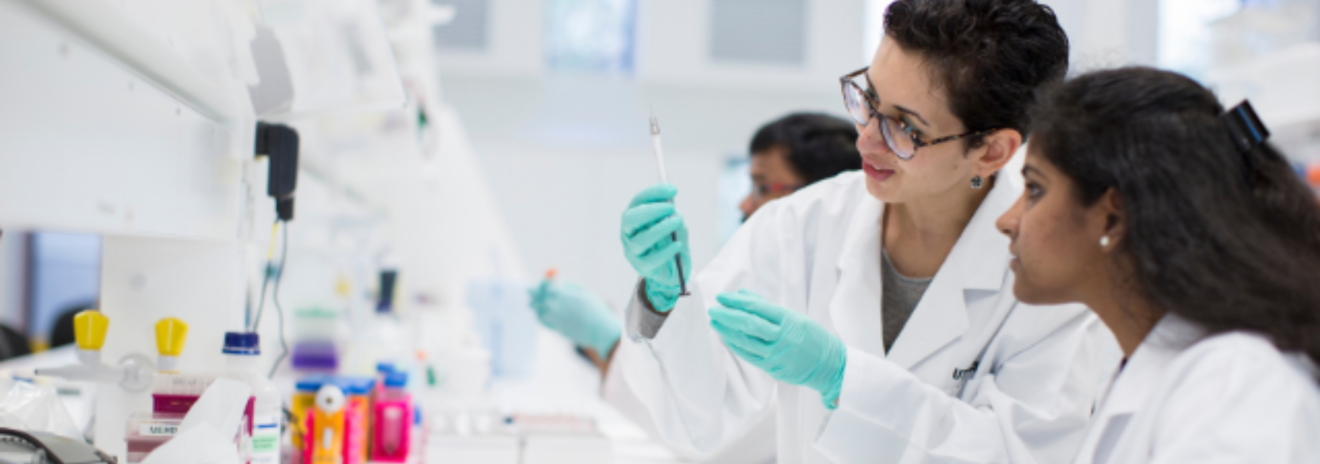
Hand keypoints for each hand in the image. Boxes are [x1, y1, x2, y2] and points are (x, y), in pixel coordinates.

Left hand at [528, 279, 620, 356]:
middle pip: (535, 296)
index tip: (541, 282)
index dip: (542, 283)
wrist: (597, 328)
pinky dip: (540, 316)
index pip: (543, 285)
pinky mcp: (553, 328)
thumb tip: (557, 282)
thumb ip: (567, 286)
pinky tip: (542, 314)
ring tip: (533, 303)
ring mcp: (551, 317)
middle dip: (533, 293)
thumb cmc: (593, 308)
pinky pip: (542, 320)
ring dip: (536, 305)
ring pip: (536, 309)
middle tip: (530, 291)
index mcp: (559, 292)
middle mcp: (552, 304)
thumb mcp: (582, 291)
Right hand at [620, 183, 691, 311]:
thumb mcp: (672, 221)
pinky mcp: (640, 266)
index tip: (673, 189)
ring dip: (660, 229)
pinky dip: (665, 251)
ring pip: (640, 240)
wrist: (672, 265)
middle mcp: (628, 232)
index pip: (638, 200)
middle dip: (651, 210)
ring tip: (677, 222)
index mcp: (634, 216)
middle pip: (631, 219)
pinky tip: (677, 245)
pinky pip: (650, 260)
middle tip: (671, 208)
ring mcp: (632, 250)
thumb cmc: (669, 238)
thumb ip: (671, 214)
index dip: (654, 193)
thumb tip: (672, 209)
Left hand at [708, 290, 846, 408]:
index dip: (737, 302)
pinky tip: (726, 338)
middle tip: (713, 309)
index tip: (722, 297)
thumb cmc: (813, 337)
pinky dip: (735, 346)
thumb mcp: (794, 317)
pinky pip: (749, 356)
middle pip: (748, 324)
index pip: (757, 308)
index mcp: (789, 320)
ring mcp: (776, 355)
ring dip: (727, 331)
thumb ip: (767, 307)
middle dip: (727, 316)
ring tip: (715, 322)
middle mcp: (782, 337)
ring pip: (746, 342)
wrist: (829, 366)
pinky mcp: (772, 368)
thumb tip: (743, 294)